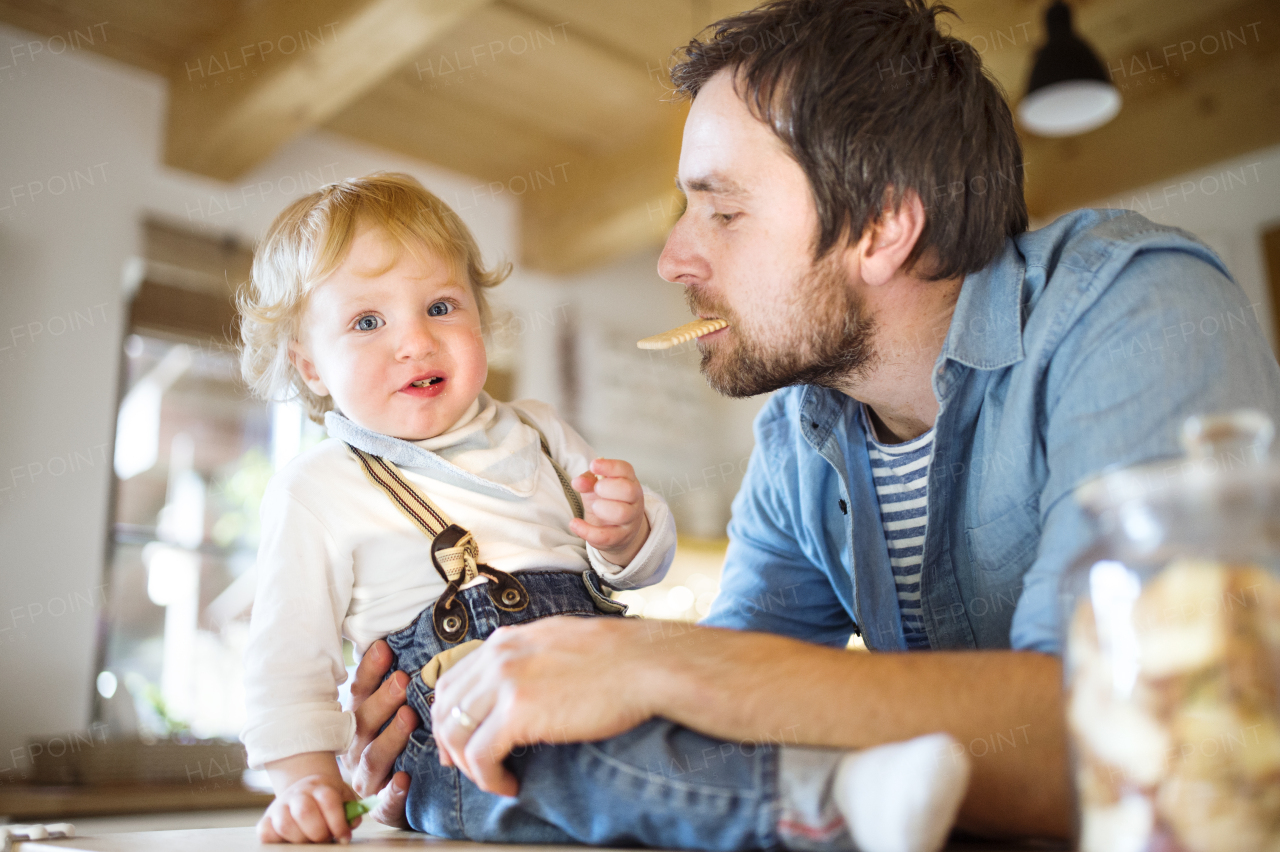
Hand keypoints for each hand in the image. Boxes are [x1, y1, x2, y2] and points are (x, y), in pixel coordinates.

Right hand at [258, 773, 357, 843]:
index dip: (338, 822)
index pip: (328, 800)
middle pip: (305, 812)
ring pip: (285, 825)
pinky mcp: (265, 821)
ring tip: (310, 841)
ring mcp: (279, 806)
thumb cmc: (326, 800)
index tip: (344, 836)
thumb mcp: (342, 797)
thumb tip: (351, 824)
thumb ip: (351, 810)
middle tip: (326, 839)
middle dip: (319, 832)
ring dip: (301, 839)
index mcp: (319, 785)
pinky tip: (291, 841)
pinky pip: (265, 833)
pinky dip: (278, 841)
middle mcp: (297, 793)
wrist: (302, 791)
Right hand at [340, 639, 416, 826]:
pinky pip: (385, 801)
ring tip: (409, 717)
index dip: (369, 670)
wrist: (391, 796)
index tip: (384, 647)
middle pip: (363, 722)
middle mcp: (356, 748)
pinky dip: (393, 792)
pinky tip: (404, 780)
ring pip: (373, 757)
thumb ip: (392, 680)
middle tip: (402, 679)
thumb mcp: (386, 710)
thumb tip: (397, 639)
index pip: (359, 692)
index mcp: (356, 721)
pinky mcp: (382, 805)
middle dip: (382, 700)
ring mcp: (367, 777)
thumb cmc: (390, 742)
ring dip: (390, 736)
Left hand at [431, 616, 657, 795]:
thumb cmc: (616, 659)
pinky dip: (488, 777)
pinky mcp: (518, 711)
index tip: (459, 740)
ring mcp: (505, 681)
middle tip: (465, 766)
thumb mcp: (558, 642)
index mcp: (507, 641)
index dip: (449, 714)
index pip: (453, 679)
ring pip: (455, 732)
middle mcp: (498, 656)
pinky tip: (508, 784)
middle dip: (449, 742)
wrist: (644, 664)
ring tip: (492, 779)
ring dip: (469, 765)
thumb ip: (529, 657)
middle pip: (445, 706)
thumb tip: (518, 684)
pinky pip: (480, 755)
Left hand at [571, 459, 650, 564]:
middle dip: (608, 488)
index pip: (625, 469)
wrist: (617, 530)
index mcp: (629, 481)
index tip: (593, 465)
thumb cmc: (607, 502)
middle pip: (628, 490)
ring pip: (622, 513)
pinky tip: (574, 524)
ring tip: (594, 506)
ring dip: (604, 508)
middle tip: (596, 489)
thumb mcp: (597, 487)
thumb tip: (578, 482)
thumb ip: (588, 481)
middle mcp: (634, 500)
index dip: (610, 466)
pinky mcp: (620, 538)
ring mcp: (630, 520)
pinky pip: (606, 536)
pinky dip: (587, 531)